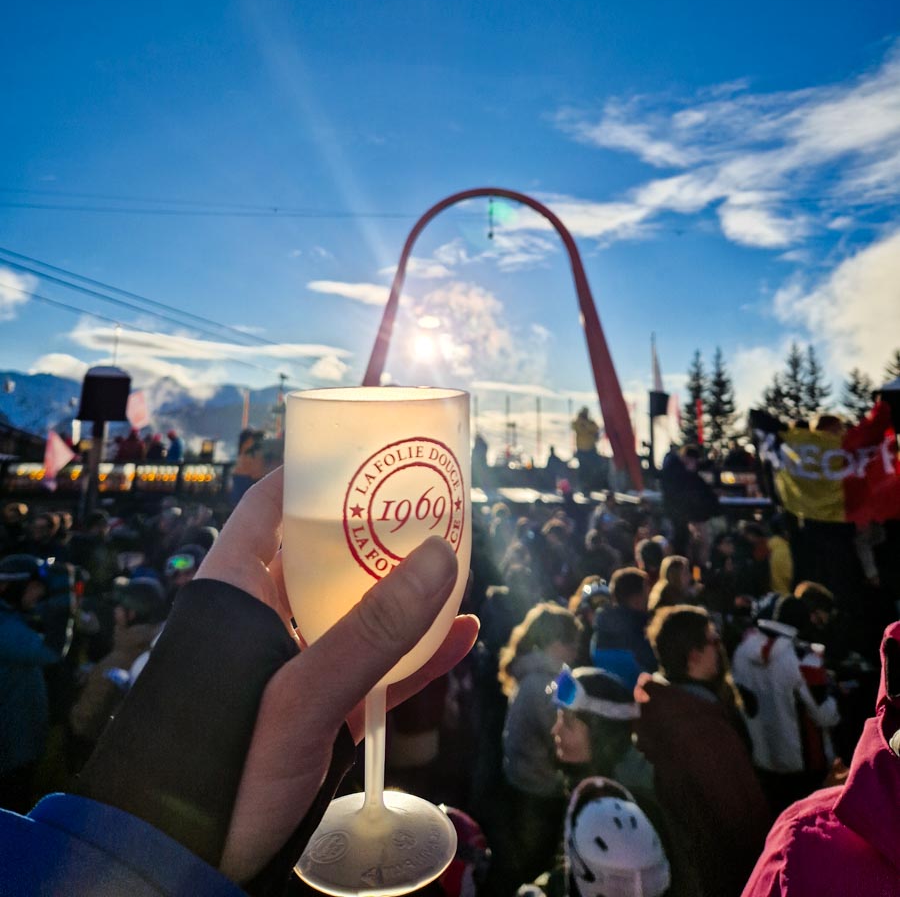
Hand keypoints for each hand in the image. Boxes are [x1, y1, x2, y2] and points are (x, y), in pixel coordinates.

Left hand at [196, 469, 478, 882]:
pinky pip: (373, 669)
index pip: (273, 504)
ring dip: (404, 592)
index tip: (372, 447)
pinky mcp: (319, 711)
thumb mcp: (297, 697)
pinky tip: (460, 637)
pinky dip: (414, 656)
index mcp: (235, 592)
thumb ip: (370, 633)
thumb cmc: (219, 769)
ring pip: (355, 610)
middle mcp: (265, 617)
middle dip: (380, 531)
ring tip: (457, 561)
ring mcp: (293, 664)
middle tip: (435, 502)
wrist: (189, 866)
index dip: (319, 471)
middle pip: (326, 553)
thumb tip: (438, 555)